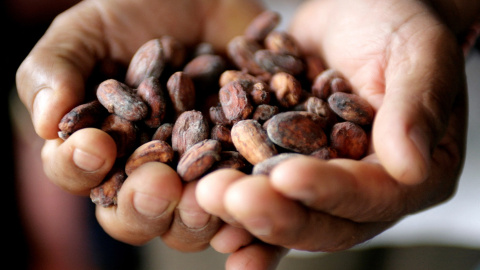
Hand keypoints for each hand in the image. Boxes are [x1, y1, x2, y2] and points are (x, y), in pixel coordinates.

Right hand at [15, 0, 267, 254]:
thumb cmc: (137, 13)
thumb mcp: (88, 31)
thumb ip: (55, 69)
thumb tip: (45, 122)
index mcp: (102, 147)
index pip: (80, 173)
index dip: (80, 167)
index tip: (94, 146)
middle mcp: (149, 169)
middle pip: (138, 213)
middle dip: (143, 206)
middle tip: (157, 185)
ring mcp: (197, 171)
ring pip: (190, 219)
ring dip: (194, 217)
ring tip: (204, 198)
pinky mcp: (241, 161)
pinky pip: (243, 189)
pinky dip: (244, 195)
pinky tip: (248, 186)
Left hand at [197, 0, 477, 252]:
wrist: (358, 14)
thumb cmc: (398, 26)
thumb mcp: (419, 54)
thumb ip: (416, 108)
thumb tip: (411, 168)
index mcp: (410, 174)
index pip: (369, 196)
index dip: (328, 191)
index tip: (287, 177)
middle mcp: (364, 189)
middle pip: (321, 220)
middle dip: (274, 213)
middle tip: (228, 198)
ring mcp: (321, 179)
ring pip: (284, 210)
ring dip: (243, 212)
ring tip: (204, 199)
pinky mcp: (286, 162)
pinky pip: (259, 186)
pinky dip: (234, 198)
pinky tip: (202, 202)